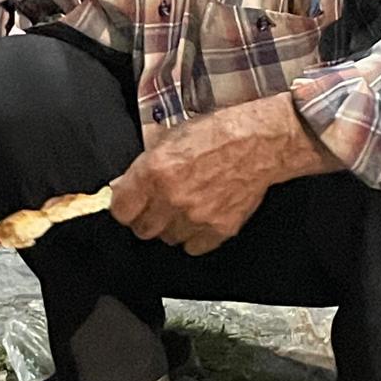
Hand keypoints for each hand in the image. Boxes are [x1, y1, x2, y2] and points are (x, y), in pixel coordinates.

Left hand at [110, 95, 341, 254]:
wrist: (259, 141)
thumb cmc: (218, 133)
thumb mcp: (170, 138)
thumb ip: (143, 167)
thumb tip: (122, 187)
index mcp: (154, 171)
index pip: (121, 211)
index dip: (125, 207)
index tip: (131, 204)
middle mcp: (172, 197)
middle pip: (143, 230)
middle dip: (147, 218)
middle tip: (158, 205)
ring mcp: (196, 216)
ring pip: (168, 239)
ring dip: (172, 227)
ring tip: (184, 206)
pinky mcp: (219, 228)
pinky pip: (194, 246)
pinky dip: (194, 235)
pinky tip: (201, 216)